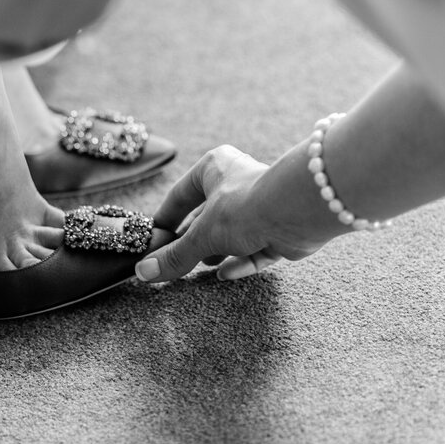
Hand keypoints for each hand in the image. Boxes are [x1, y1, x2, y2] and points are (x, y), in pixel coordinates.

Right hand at [135, 145, 334, 282]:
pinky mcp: (279, 230)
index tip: (152, 240)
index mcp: (214, 168)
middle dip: (192, 240)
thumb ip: (175, 255)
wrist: (300, 211)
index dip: (166, 218)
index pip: (180, 195)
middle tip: (174, 260)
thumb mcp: (202, 234)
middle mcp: (237, 183)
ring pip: (232, 234)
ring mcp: (260, 207)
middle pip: (206, 217)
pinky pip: (255, 250)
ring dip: (217, 251)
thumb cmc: (247, 206)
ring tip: (200, 266)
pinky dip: (240, 262)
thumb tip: (144, 272)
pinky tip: (225, 275)